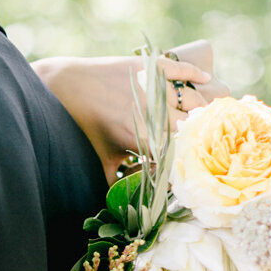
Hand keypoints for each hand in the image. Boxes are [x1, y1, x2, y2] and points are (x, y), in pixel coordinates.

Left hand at [36, 41, 228, 181]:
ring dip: (202, 108)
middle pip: (192, 125)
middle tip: (206, 139)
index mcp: (143, 136)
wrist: (63, 86)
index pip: (180, 150)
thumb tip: (130, 205)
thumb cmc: (81, 127)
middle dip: (200, 134)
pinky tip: (206, 80)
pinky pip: (180, 68)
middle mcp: (152, 110)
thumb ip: (117, 183)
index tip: (195, 161)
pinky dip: (196, 73)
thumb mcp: (99, 159)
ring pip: (192, 99)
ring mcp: (153, 86)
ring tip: (207, 116)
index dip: (190, 156)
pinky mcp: (149, 65)